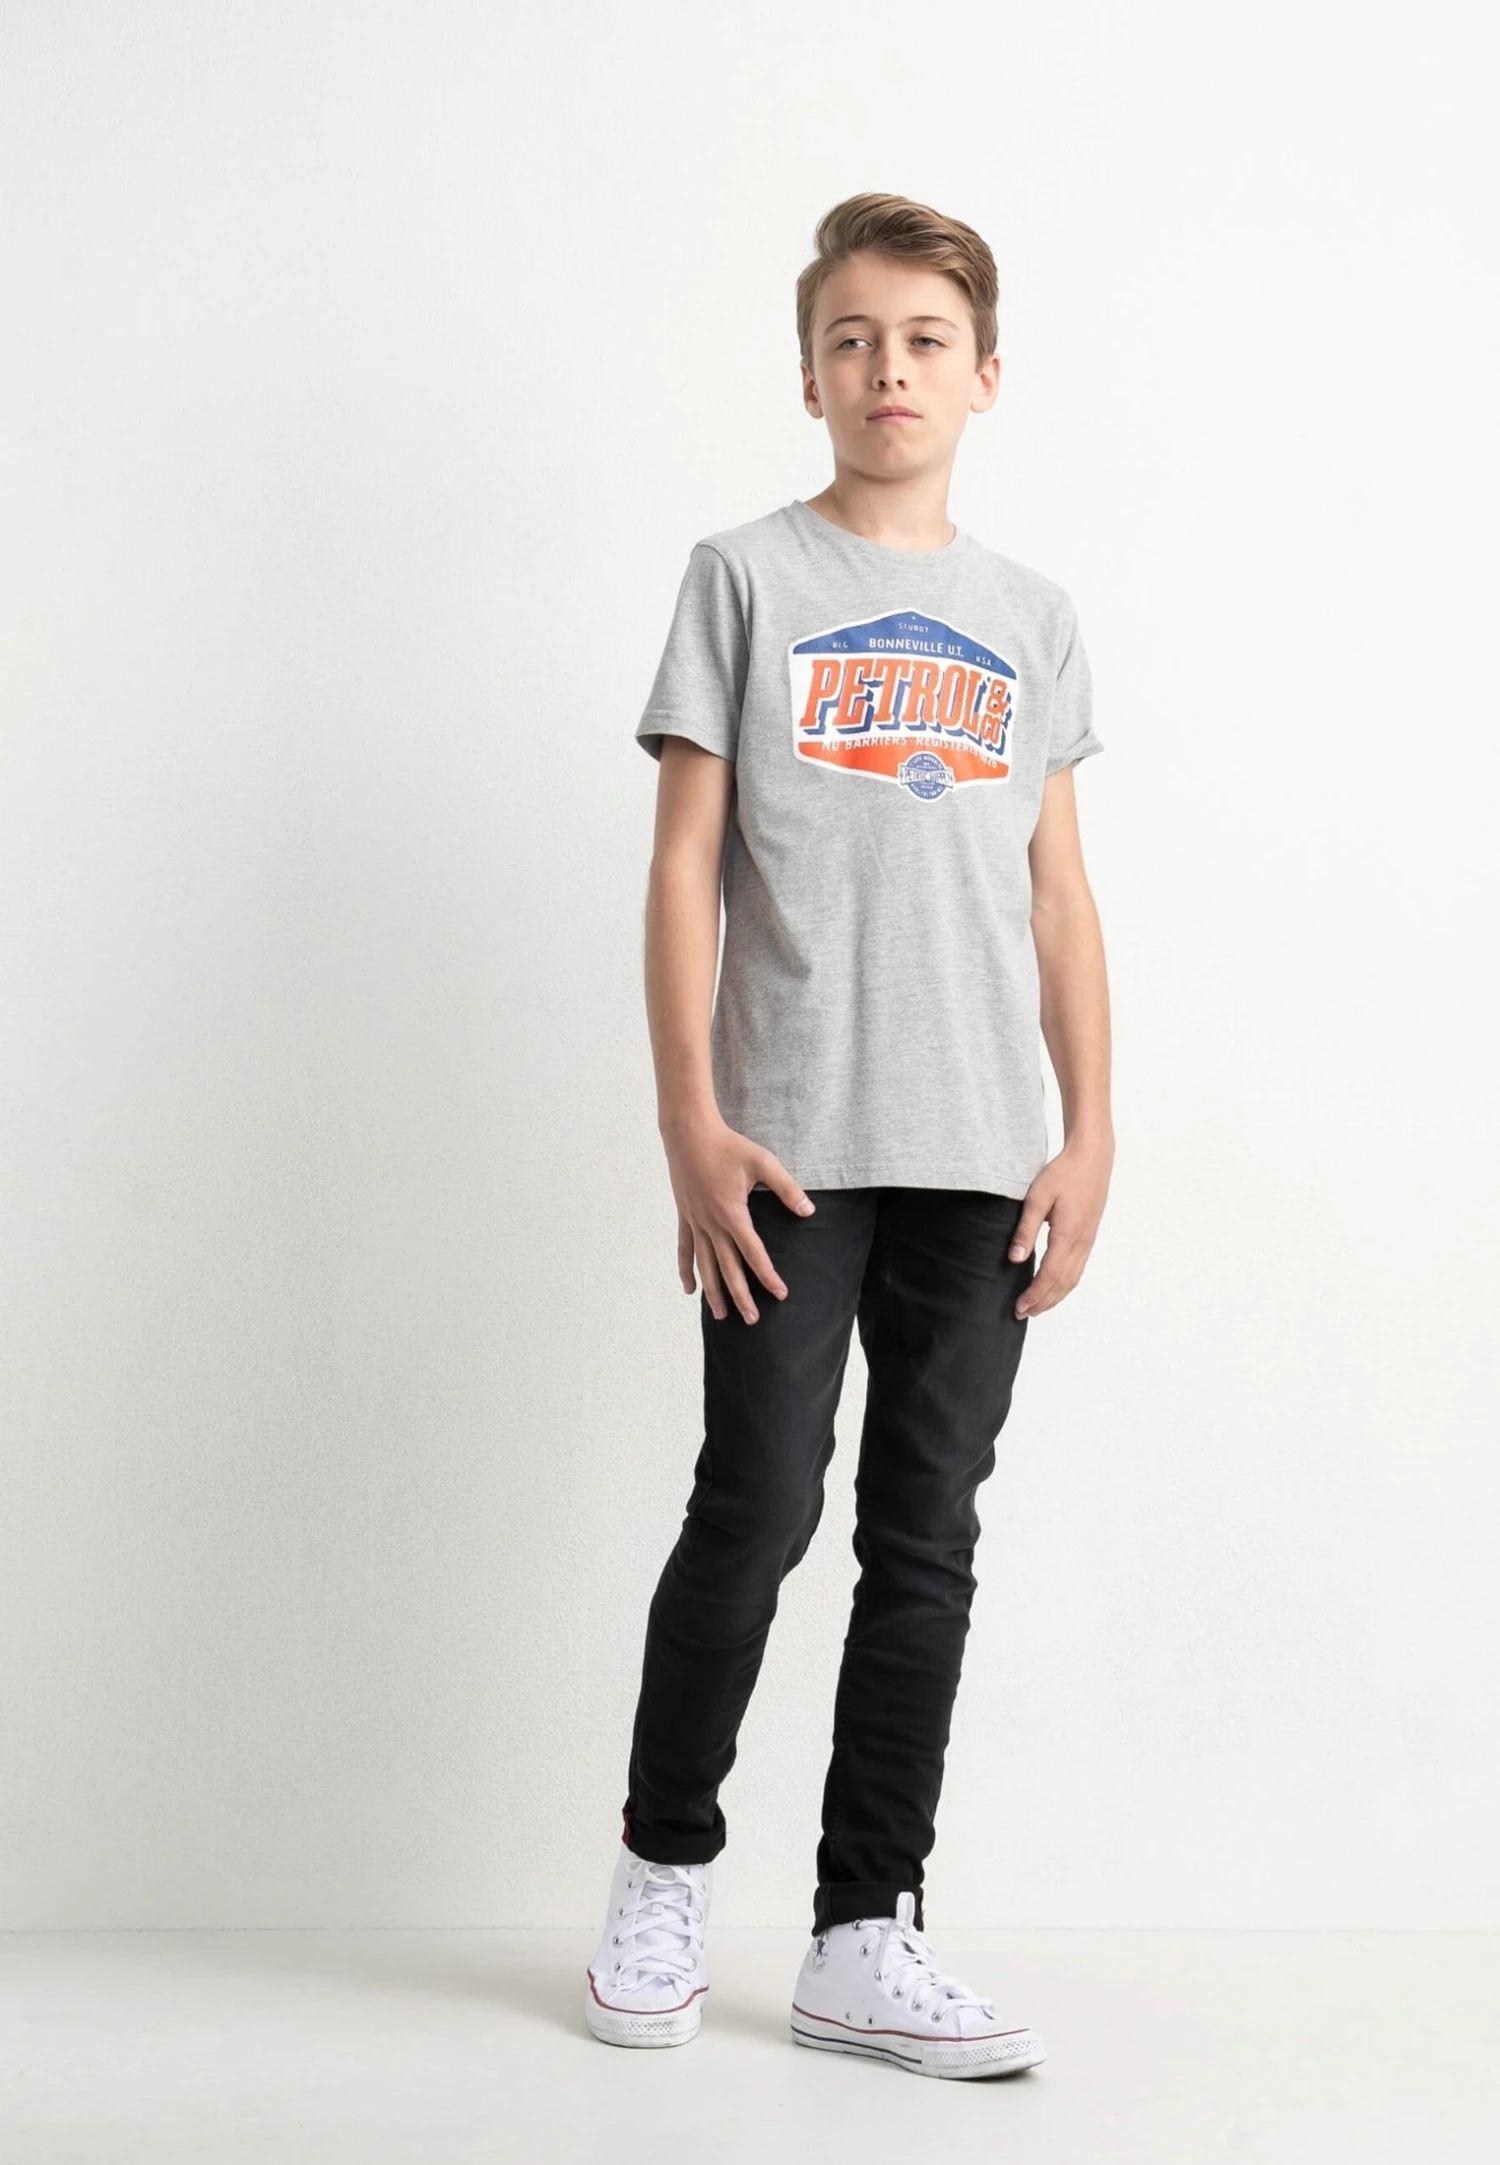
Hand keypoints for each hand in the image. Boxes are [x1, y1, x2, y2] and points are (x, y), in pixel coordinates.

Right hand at [663, 1115, 815, 1324]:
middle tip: (753, 1320)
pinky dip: (686, 1271)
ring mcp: (695, 1222)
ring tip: (721, 1316)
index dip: (768, 1275)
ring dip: (714, 1292)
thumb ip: (787, 1188)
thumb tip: (808, 1210)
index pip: (754, 1253)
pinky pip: (684, 1250)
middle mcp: (712, 1224)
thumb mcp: (763, 1162)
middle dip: (741, 1296)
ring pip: (705, 1266)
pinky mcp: (685, 1217)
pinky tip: (690, 1291)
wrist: (689, 1133)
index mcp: (732, 1213)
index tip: (780, 1294)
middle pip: (728, 1268)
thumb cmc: (728, 1146)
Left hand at [1009, 1138, 1112, 1318]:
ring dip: (1054, 1296)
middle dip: (1043, 1302)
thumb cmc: (1064, 1173)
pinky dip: (1064, 1284)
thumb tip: (1015, 1259)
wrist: (1092, 1158)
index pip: (1049, 1276)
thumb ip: (1025, 1229)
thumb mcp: (1037, 1198)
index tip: (1019, 1307)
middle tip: (1023, 1313)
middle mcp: (1081, 1243)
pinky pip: (1077, 1269)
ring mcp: (1087, 1241)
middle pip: (1062, 1284)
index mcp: (1068, 1236)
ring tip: (1036, 1307)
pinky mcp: (1089, 1236)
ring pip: (1072, 1279)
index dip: (1034, 1295)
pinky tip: (1054, 1286)